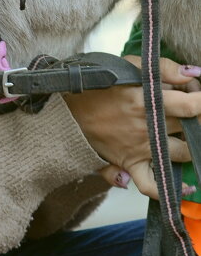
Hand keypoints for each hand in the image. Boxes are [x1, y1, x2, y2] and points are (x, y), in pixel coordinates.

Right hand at [64, 56, 200, 198]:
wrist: (66, 107)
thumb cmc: (96, 84)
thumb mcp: (128, 65)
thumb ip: (162, 68)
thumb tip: (192, 74)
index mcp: (147, 99)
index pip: (191, 105)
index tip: (198, 93)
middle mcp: (147, 127)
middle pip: (190, 128)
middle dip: (197, 119)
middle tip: (191, 110)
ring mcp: (140, 148)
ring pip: (182, 154)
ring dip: (191, 146)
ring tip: (190, 136)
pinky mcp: (130, 163)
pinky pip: (153, 184)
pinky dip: (171, 190)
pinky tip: (185, 187)